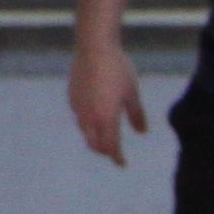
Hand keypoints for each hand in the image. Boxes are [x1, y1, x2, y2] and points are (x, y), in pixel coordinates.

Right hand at [69, 41, 147, 162]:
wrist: (94, 49)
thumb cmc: (118, 69)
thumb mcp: (132, 93)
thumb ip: (137, 115)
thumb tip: (142, 132)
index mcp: (106, 117)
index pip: (111, 146)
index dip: (117, 157)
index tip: (122, 164)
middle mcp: (89, 116)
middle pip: (94, 144)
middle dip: (104, 150)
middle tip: (114, 152)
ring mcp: (78, 107)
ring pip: (85, 132)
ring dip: (95, 137)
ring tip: (105, 136)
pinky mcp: (71, 97)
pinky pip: (79, 117)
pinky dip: (88, 123)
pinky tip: (95, 116)